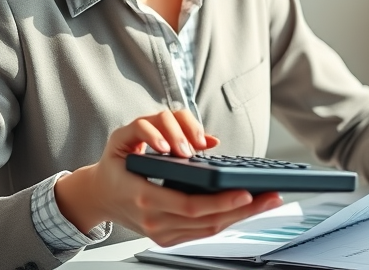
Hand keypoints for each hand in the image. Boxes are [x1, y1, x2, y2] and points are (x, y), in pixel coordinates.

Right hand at [54, 109, 282, 245]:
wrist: (98, 194)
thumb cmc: (116, 165)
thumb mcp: (124, 139)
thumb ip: (151, 129)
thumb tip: (200, 141)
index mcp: (143, 196)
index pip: (189, 204)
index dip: (220, 201)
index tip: (246, 191)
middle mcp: (152, 219)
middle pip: (205, 219)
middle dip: (242, 209)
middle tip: (270, 196)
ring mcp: (159, 232)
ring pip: (207, 228)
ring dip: (240, 216)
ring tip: (265, 202)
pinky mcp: (165, 237)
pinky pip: (202, 232)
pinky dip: (225, 220)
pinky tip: (243, 211)